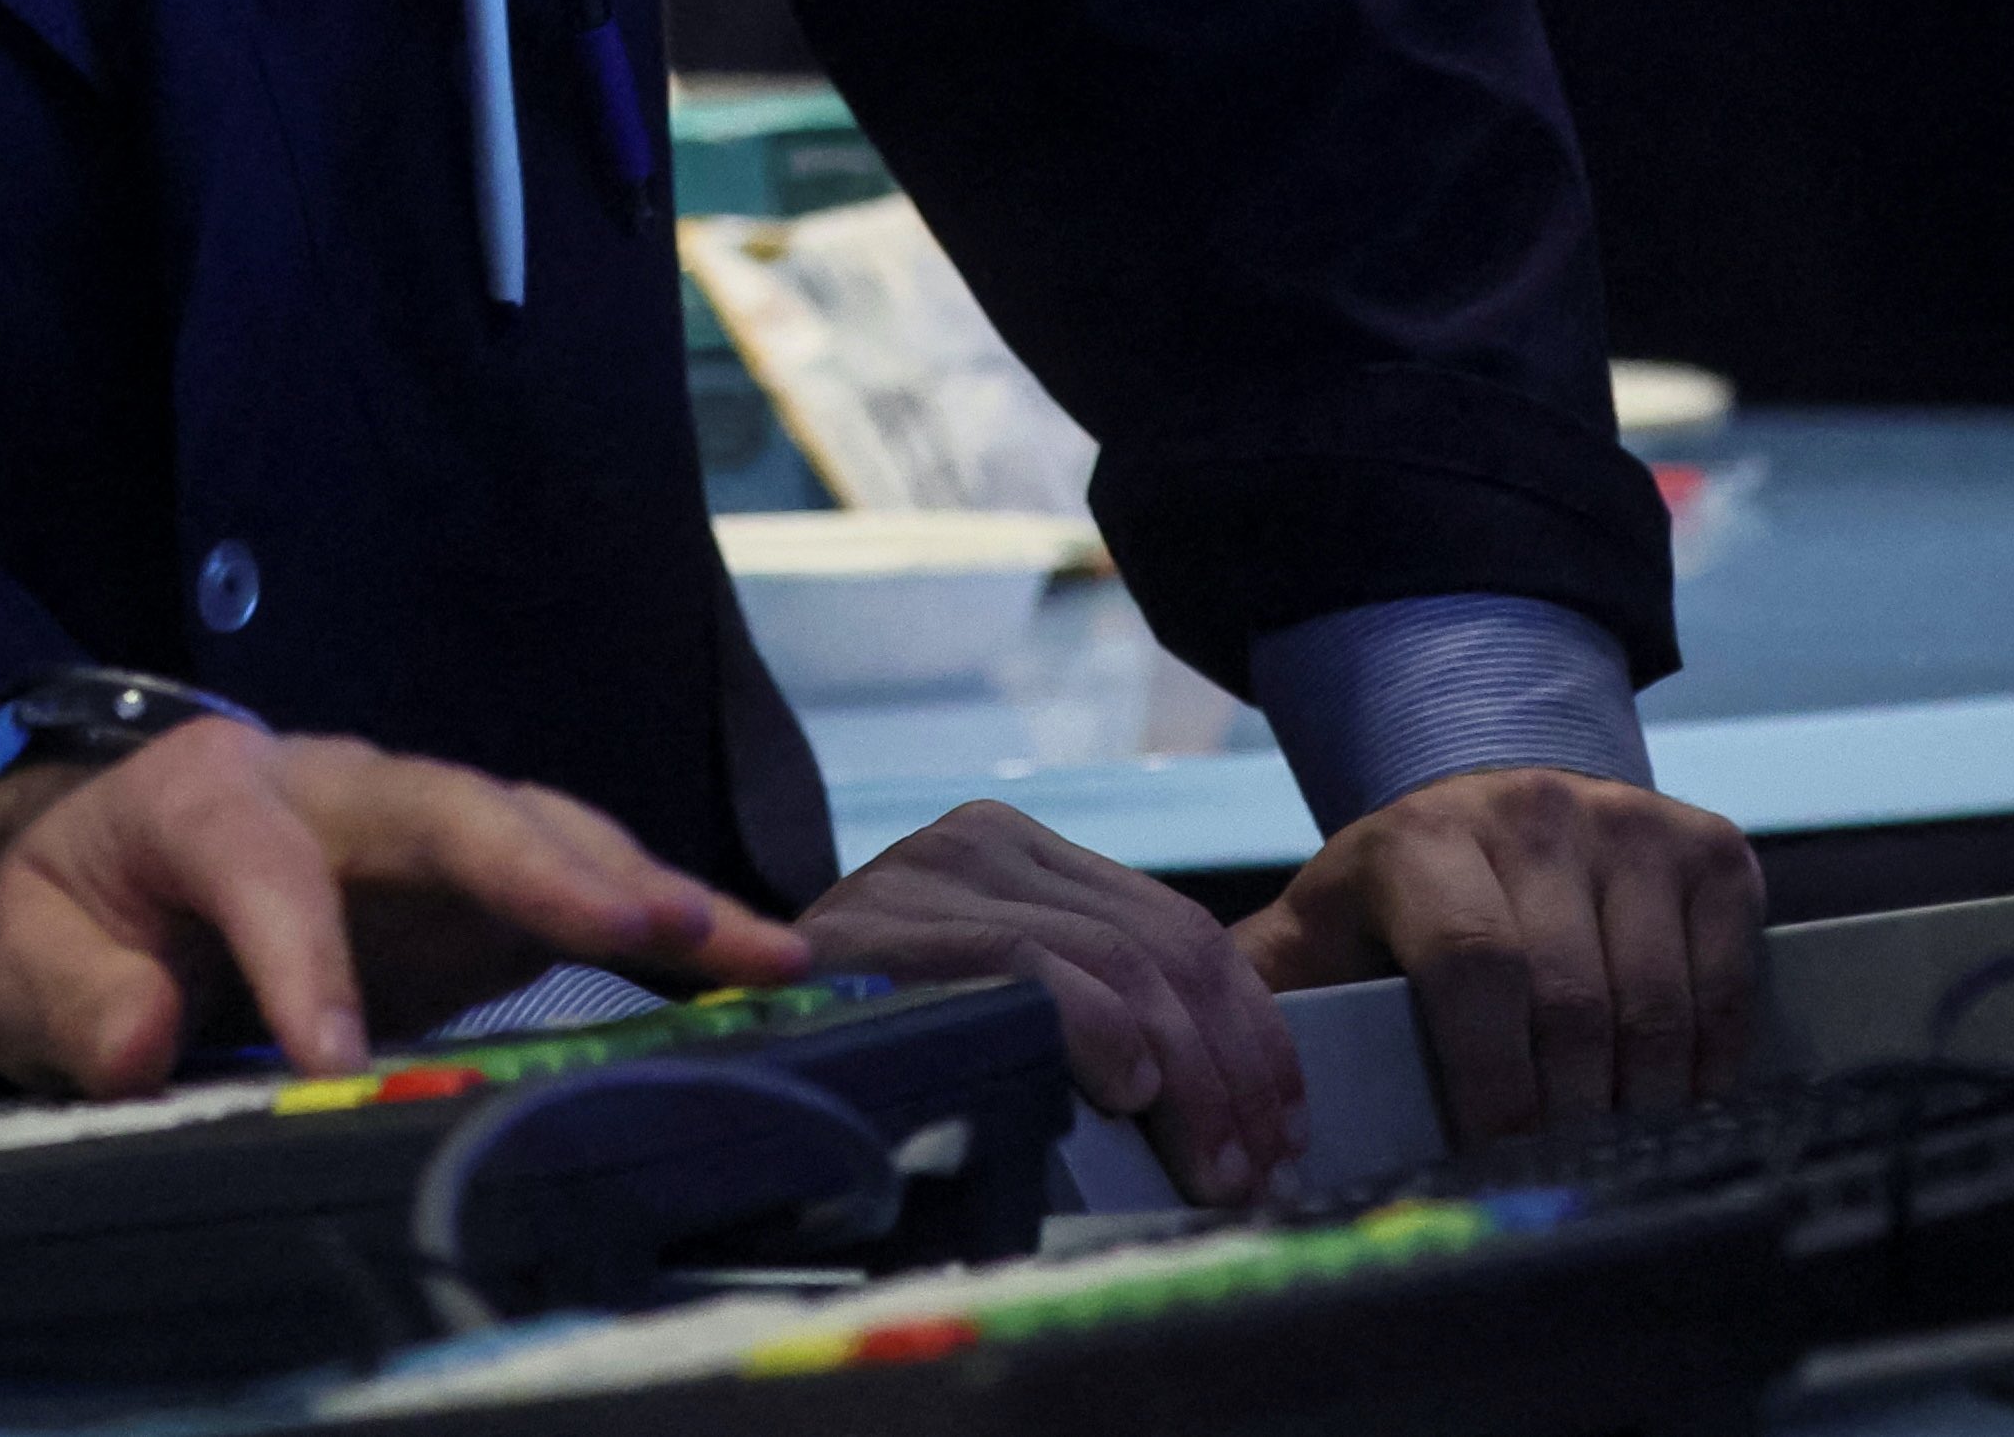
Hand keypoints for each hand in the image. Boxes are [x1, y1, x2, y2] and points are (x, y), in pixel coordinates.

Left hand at [0, 721, 812, 1090]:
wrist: (105, 866)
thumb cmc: (70, 913)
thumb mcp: (25, 958)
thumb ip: (76, 999)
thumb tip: (145, 1039)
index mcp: (206, 795)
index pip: (262, 865)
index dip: (299, 956)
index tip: (331, 1056)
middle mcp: (332, 785)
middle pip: (446, 805)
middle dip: (542, 861)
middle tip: (640, 920)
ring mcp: (414, 827)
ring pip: (534, 833)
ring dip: (643, 888)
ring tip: (754, 949)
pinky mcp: (470, 883)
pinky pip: (574, 893)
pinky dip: (663, 926)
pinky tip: (756, 964)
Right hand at [796, 799, 1302, 1205]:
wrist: (726, 1054)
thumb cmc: (873, 1051)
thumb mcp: (1001, 1009)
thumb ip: (1092, 1008)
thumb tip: (1234, 1100)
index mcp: (1015, 854)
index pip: (1179, 927)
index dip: (1253, 1030)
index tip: (1287, 1123)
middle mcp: (977, 844)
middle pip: (1164, 945)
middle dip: (1234, 1068)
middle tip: (1256, 1170)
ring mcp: (928, 875)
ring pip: (1118, 960)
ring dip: (1190, 1080)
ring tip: (1209, 1167)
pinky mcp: (887, 924)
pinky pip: (1028, 968)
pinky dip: (1097, 1030)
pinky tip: (1128, 1091)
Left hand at [1232, 769, 1764, 1139]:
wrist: (1494, 808)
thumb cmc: (1398, 902)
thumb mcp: (1318, 934)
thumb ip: (1265, 998)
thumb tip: (1215, 1094)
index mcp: (1419, 839)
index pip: (1474, 968)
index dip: (1493, 1080)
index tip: (1496, 1157)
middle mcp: (1530, 813)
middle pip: (1574, 999)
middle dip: (1569, 1110)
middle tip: (1560, 1171)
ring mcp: (1628, 823)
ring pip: (1656, 1003)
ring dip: (1645, 1099)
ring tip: (1617, 1147)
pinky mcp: (1709, 847)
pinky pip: (1726, 982)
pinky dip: (1710, 1060)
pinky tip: (1676, 1097)